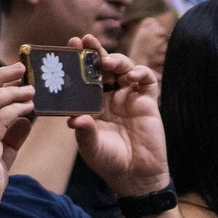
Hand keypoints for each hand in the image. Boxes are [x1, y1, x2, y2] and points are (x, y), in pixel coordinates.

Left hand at [65, 34, 169, 196]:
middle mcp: (110, 97)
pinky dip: (141, 73)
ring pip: (124, 68)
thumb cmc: (110, 161)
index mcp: (92, 103)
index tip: (69, 47)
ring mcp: (130, 97)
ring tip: (107, 62)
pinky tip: (133, 76)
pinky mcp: (148, 102)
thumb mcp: (91, 148)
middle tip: (85, 40)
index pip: (83, 76)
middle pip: (103, 67)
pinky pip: (147, 81)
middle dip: (95, 52)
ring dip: (116, 60)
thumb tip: (75, 119)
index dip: (78, 61)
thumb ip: (84, 132)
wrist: (136, 176)